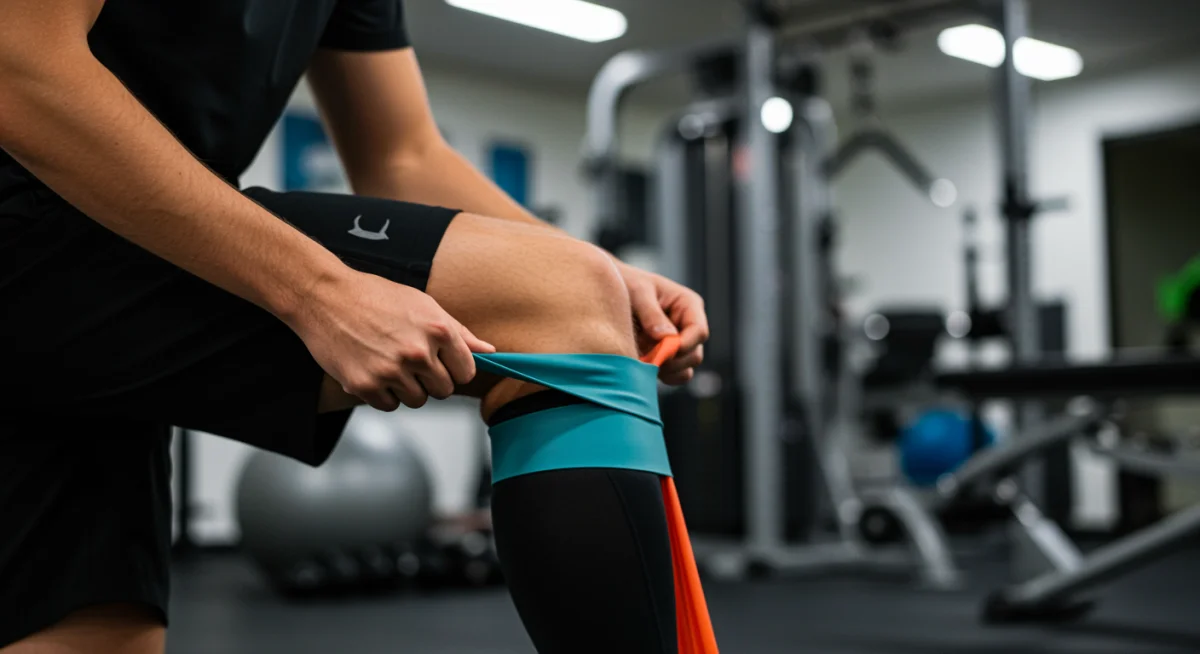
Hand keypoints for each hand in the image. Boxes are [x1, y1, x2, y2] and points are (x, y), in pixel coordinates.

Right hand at [288, 269, 494, 410]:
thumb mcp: (424, 305)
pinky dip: (384, 394)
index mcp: (439, 330)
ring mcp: (391, 371)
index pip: (466, 372)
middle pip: (443, 391)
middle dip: (431, 380)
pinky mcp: (365, 385)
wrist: (325, 297)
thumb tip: (489, 351)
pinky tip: (374, 370)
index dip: (455, 369)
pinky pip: (390, 405)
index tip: (442, 363)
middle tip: (410, 361)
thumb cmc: (376, 296)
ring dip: (408, 388)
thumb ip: (459, 332)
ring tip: (391, 363)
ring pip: (418, 401)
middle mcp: (418, 352)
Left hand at [616, 261, 708, 384]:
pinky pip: (672, 376)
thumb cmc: (626, 283)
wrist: (609, 290)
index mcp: (688, 304)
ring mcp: (678, 343)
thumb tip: (667, 338)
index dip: (684, 345)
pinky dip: (658, 375)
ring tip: (640, 357)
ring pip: (685, 369)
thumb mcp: (638, 292)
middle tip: (645, 358)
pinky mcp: (666, 357)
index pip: (699, 331)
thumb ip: (652, 314)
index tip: (662, 353)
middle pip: (694, 355)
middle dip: (672, 361)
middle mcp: (687, 325)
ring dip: (664, 369)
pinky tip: (641, 363)